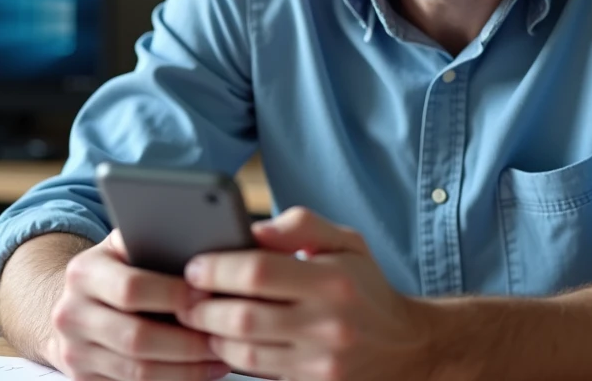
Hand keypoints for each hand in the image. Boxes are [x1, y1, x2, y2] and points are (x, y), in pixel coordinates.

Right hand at [45, 229, 233, 380]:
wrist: (75, 305)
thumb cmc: (117, 270)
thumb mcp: (126, 246)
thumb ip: (155, 241)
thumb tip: (207, 245)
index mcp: (84, 273)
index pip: (131, 288)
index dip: (172, 295)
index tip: (207, 296)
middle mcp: (71, 314)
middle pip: (136, 337)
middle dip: (187, 341)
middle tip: (223, 335)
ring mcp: (75, 352)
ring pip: (138, 372)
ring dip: (186, 369)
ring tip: (220, 357)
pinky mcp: (84, 380)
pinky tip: (199, 372)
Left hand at [176, 207, 434, 380]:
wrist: (407, 347)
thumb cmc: (364, 286)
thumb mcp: (345, 241)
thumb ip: (300, 225)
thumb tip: (252, 229)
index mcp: (333, 281)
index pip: (258, 272)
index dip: (217, 269)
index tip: (194, 265)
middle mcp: (328, 325)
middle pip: (242, 317)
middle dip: (203, 306)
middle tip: (185, 296)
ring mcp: (320, 365)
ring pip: (243, 353)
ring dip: (213, 335)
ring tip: (202, 318)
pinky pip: (258, 375)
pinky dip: (234, 359)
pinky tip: (227, 342)